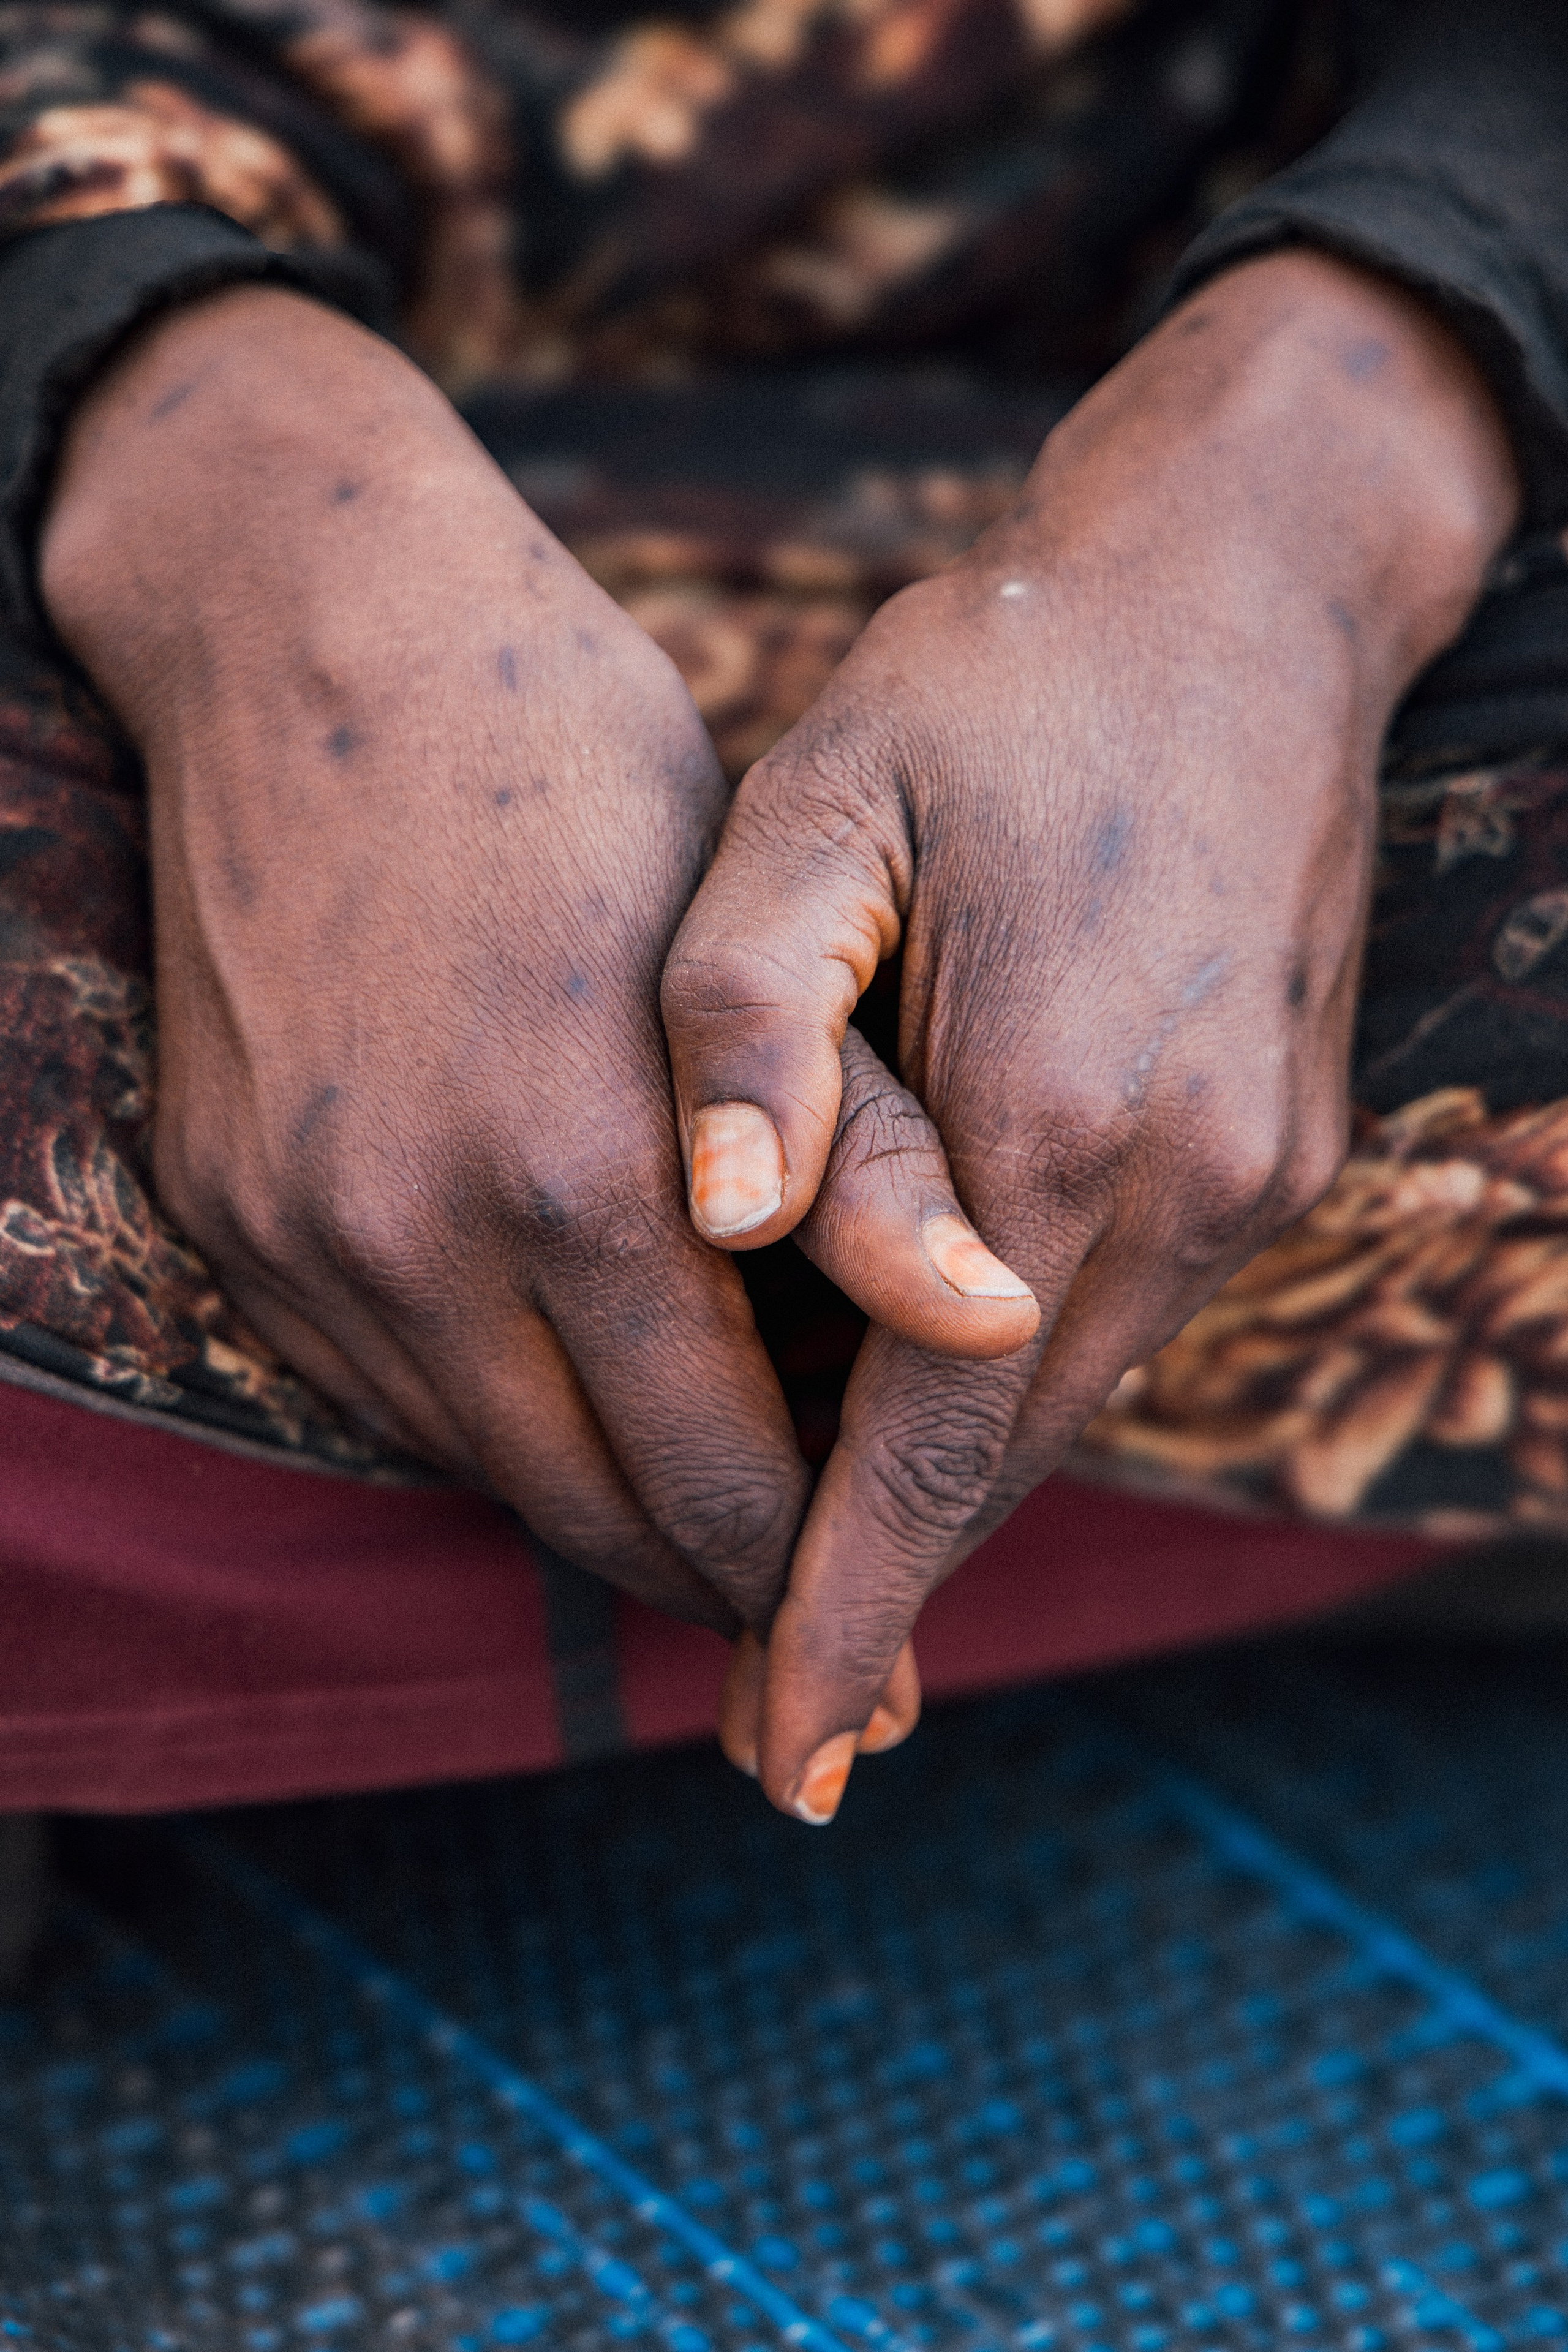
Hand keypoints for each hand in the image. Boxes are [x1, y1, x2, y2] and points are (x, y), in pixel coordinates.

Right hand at [41, 284, 811, 1629]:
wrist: (320, 640)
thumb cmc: (585, 777)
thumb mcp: (753, 949)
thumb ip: (855, 1170)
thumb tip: (975, 1342)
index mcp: (589, 1173)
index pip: (719, 1475)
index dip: (807, 1556)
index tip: (864, 1580)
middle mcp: (423, 1236)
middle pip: (595, 1514)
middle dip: (710, 1568)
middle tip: (796, 1587)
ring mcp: (303, 1233)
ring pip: (481, 1470)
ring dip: (596, 1497)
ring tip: (694, 1490)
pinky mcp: (228, 1211)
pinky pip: (377, 1390)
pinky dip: (484, 1412)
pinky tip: (563, 1376)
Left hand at [664, 251, 1519, 1812]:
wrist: (1240, 595)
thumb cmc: (989, 687)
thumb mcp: (821, 799)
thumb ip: (747, 1019)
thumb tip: (710, 1224)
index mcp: (1047, 1110)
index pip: (927, 1440)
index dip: (841, 1602)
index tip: (781, 1751)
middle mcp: (1181, 1175)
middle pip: (1008, 1453)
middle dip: (891, 1589)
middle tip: (781, 1720)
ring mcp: (1252, 1168)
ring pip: (1073, 1399)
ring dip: (959, 1493)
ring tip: (834, 1591)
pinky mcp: (1281, 1143)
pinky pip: (1124, 1317)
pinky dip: (1021, 1384)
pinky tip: (936, 1397)